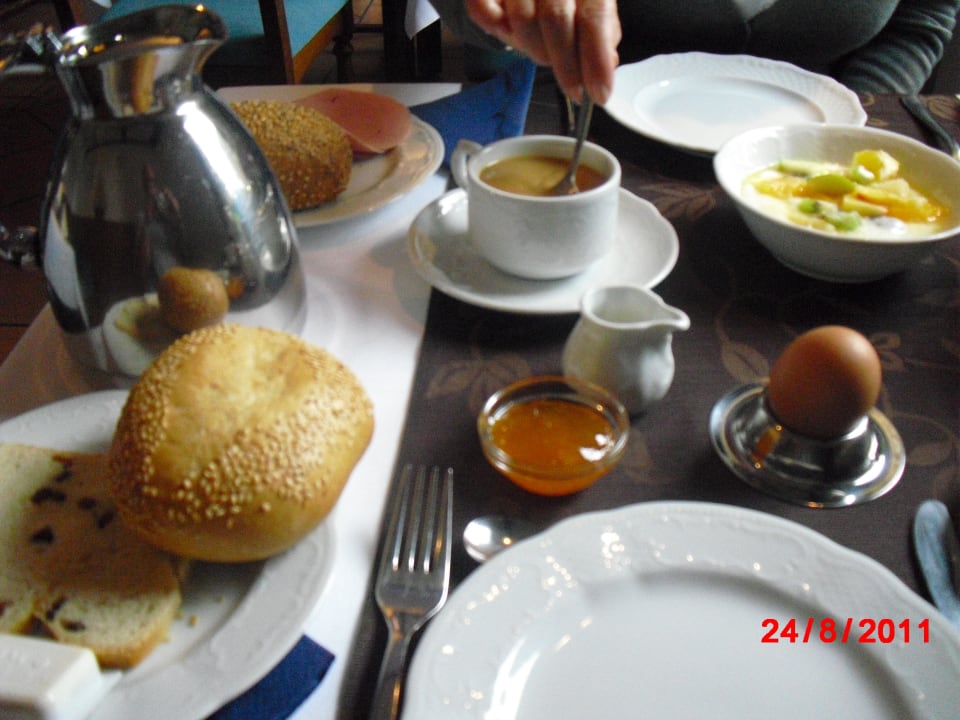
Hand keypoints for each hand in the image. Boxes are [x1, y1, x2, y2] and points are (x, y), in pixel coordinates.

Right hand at [466, 0, 620, 103]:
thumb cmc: (567, 0)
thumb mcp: (593, 10)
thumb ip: (602, 35)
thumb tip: (608, 63)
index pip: (594, 15)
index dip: (596, 59)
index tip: (598, 93)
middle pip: (556, 18)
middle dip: (565, 64)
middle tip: (572, 86)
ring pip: (521, 18)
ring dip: (533, 49)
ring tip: (543, 52)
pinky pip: (482, 10)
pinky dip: (494, 28)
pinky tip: (509, 32)